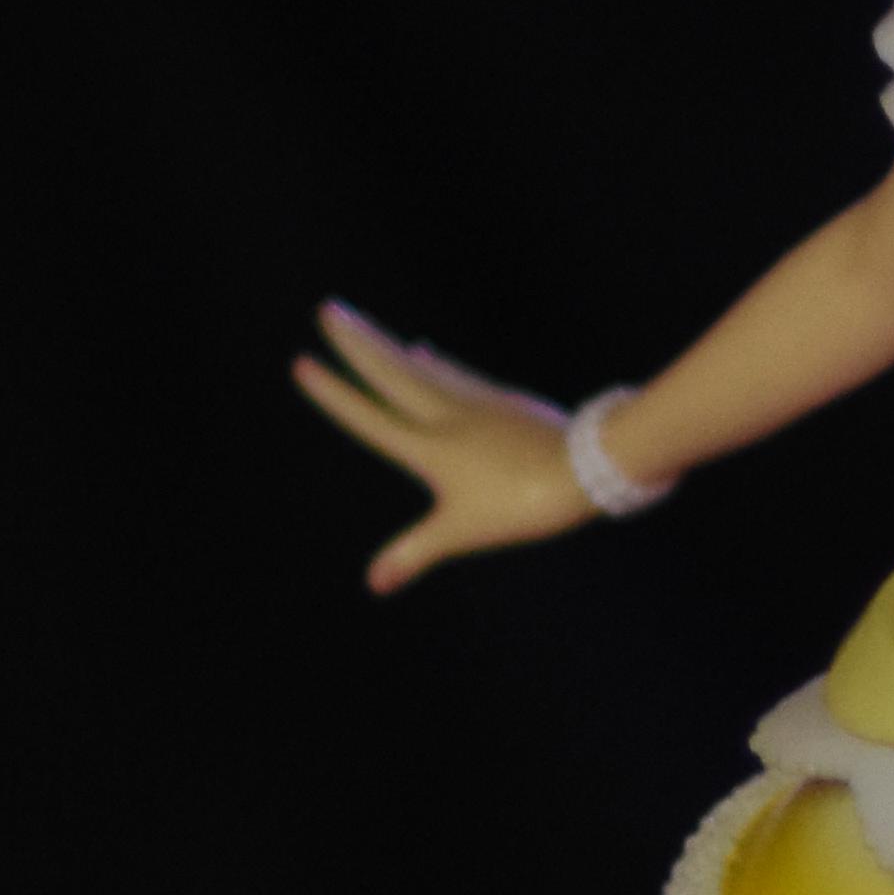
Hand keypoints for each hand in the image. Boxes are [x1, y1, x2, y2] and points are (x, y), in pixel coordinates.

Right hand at [290, 299, 599, 594]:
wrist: (590, 467)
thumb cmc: (523, 502)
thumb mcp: (463, 532)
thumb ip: (415, 552)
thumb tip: (374, 583)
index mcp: (430, 448)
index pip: (371, 417)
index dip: (335, 395)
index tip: (303, 364)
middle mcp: (448, 416)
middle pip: (393, 373)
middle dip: (358, 344)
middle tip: (329, 310)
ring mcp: (478, 404)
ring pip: (423, 368)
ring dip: (389, 347)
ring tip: (364, 328)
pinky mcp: (504, 401)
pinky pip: (458, 376)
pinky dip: (435, 365)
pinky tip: (427, 354)